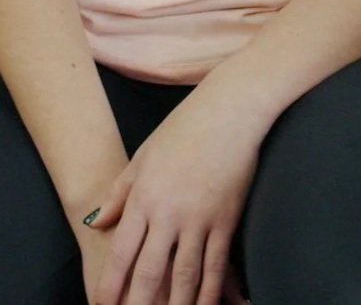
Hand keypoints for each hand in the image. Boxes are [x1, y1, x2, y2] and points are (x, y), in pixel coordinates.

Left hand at [85, 84, 262, 304]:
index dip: (111, 285)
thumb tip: (96, 223)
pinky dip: (210, 289)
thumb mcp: (143, 156)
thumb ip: (119, 193)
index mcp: (145, 197)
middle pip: (149, 271)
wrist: (230, 109)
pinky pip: (216, 263)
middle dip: (139, 304)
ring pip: (184, 275)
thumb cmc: (184, 127)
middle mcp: (170, 213)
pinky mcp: (226, 218)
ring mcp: (200, 218)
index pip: (122, 253)